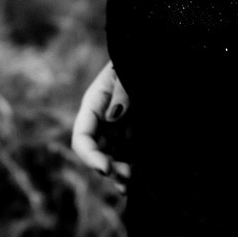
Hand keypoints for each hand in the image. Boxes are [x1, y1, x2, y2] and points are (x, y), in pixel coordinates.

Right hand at [71, 60, 131, 193]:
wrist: (154, 52)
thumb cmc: (135, 58)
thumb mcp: (126, 70)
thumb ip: (121, 90)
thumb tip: (113, 115)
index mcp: (94, 105)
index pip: (82, 138)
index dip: (90, 156)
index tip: (106, 168)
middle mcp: (103, 119)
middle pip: (98, 153)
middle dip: (109, 167)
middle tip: (128, 176)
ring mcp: (119, 126)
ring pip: (113, 156)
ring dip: (120, 172)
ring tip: (131, 184)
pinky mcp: (135, 129)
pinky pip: (129, 151)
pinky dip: (132, 166)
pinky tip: (138, 180)